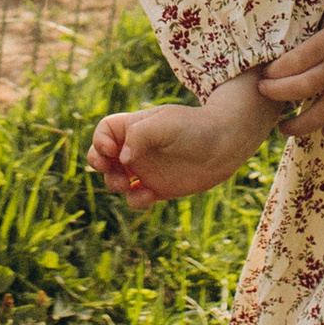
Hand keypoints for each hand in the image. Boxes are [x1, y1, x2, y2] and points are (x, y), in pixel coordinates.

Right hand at [88, 77, 274, 208]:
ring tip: (127, 184)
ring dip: (114, 184)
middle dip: (98, 164)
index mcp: (134, 127)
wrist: (225, 145)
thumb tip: (122, 160)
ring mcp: (146, 170)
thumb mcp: (165, 123)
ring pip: (116, 180)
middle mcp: (137, 148)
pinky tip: (149, 194)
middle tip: (108, 168)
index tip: (111, 149)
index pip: (105, 132)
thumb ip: (139, 136)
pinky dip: (136, 200)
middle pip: (102, 157)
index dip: (100, 141)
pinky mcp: (158, 188)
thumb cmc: (195, 127)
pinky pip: (136, 198)